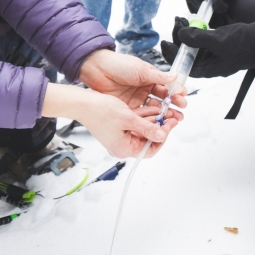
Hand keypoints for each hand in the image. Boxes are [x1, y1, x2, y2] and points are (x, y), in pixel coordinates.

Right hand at [42, 83, 180, 158]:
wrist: (83, 103)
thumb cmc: (100, 111)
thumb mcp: (128, 119)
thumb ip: (147, 128)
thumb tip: (161, 135)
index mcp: (124, 148)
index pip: (150, 150)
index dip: (162, 138)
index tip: (170, 126)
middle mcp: (122, 145)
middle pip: (147, 140)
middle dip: (160, 127)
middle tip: (170, 117)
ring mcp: (120, 137)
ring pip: (142, 130)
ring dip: (153, 120)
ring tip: (165, 110)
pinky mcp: (118, 128)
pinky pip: (135, 124)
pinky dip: (144, 117)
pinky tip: (154, 108)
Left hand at [77, 48, 187, 111]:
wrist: (97, 69)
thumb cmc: (119, 65)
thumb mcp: (141, 70)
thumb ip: (158, 76)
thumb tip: (175, 77)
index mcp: (149, 78)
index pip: (165, 88)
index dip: (174, 94)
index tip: (183, 98)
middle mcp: (144, 90)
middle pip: (161, 101)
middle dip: (172, 107)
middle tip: (181, 114)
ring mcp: (135, 100)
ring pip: (152, 110)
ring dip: (163, 115)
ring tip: (172, 121)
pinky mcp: (127, 108)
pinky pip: (140, 115)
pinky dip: (149, 120)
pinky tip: (156, 123)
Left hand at [161, 16, 254, 77]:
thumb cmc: (245, 42)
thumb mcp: (218, 40)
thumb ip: (197, 38)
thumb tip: (180, 35)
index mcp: (209, 69)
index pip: (183, 65)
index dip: (171, 54)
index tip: (163, 41)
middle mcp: (210, 64)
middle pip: (187, 54)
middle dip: (179, 39)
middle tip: (177, 21)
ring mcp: (215, 55)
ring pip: (194, 46)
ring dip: (186, 33)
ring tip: (183, 19)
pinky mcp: (220, 46)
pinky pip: (203, 41)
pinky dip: (197, 32)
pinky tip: (194, 22)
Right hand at [182, 0, 254, 16]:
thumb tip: (218, 12)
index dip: (195, 2)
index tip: (204, 13)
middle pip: (193, 1)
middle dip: (202, 13)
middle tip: (212, 22)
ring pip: (200, 6)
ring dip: (208, 15)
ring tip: (219, 23)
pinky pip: (208, 7)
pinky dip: (214, 14)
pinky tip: (222, 20)